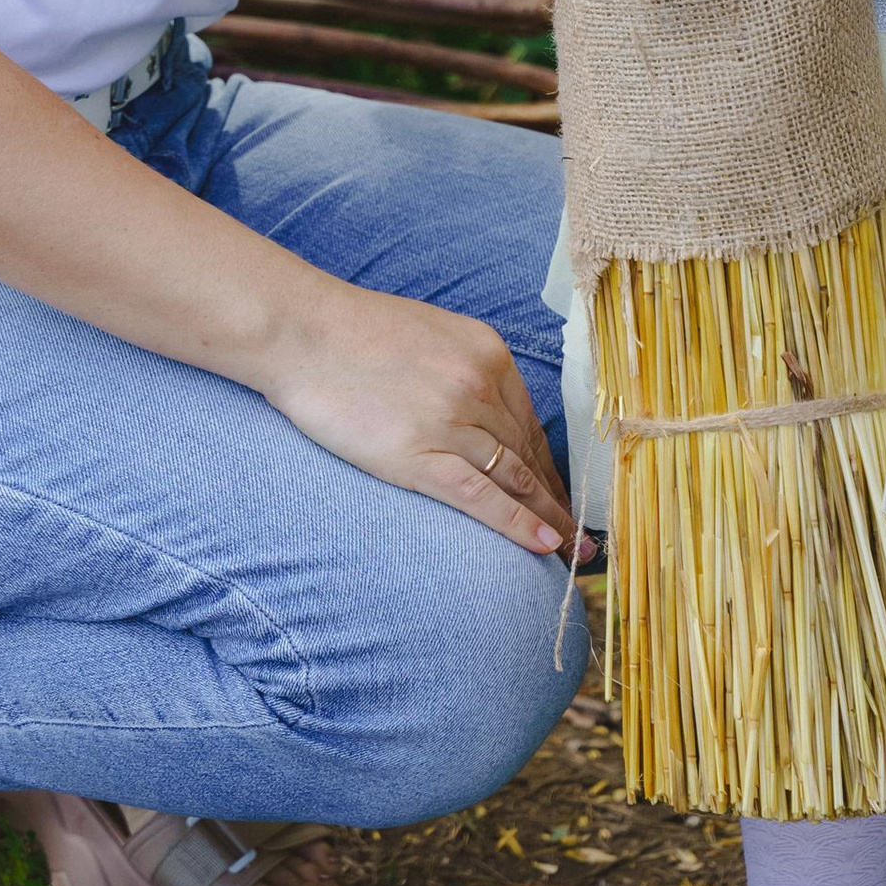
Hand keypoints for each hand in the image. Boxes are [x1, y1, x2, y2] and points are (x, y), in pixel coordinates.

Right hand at [265, 282, 585, 558]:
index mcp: (488, 354)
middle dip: (557, 499)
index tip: (562, 495)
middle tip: (584, 535)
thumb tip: (484, 412)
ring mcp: (454, 422)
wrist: (301, 332)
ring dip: (548, 518)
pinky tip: (544, 545)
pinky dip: (518, 525)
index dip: (550, 466)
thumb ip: (464, 369)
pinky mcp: (421, 456)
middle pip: (530, 454)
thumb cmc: (353, 332)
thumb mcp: (430, 335)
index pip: (530, 423)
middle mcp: (481, 387)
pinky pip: (483, 497)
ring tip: (572, 553)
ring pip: (515, 479)